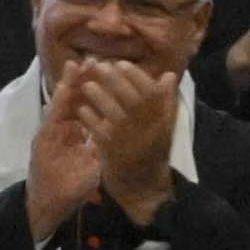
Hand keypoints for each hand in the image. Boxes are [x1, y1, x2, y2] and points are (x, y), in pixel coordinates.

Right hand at [23, 77, 118, 236]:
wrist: (51, 203)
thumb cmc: (74, 186)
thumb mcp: (96, 163)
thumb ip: (104, 144)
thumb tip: (123, 129)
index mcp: (78, 132)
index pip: (90, 106)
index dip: (100, 90)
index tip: (112, 74)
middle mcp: (64, 128)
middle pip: (76, 99)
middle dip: (86, 80)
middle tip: (97, 60)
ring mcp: (53, 131)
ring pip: (63, 102)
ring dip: (70, 82)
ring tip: (79, 63)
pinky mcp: (44, 137)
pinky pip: (53, 116)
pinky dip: (59, 100)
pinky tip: (65, 85)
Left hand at [88, 60, 180, 217]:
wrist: (144, 186)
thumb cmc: (153, 150)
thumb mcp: (165, 126)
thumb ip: (165, 100)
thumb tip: (168, 74)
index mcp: (163, 120)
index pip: (151, 92)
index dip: (136, 75)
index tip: (121, 63)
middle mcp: (149, 128)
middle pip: (131, 98)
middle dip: (114, 79)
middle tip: (98, 65)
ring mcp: (130, 140)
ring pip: (113, 112)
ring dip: (98, 95)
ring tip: (87, 85)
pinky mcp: (112, 151)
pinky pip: (98, 130)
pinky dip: (89, 117)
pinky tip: (81, 109)